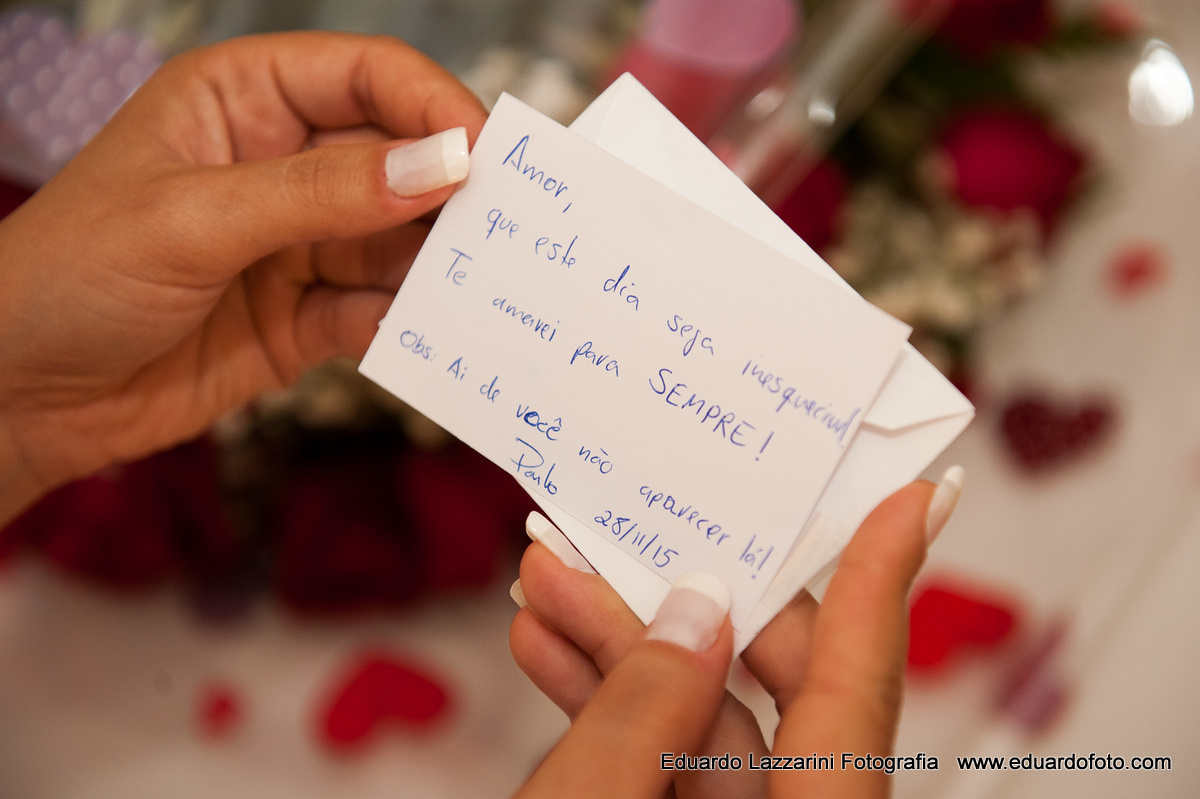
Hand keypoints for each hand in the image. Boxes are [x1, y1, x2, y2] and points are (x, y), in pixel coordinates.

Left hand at [0, 32, 486, 522]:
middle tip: (515, 227)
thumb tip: (439, 165)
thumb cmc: (67, 278)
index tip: (484, 154)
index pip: (365, 77)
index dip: (431, 105)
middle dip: (454, 191)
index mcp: (243, 101)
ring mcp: (300, 244)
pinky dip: (413, 323)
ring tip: (492, 288)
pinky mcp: (308, 318)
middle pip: (400, 161)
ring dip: (443, 265)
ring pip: (401, 241)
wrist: (20, 398)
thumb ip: (320, 194)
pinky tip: (440, 337)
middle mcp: (283, 166)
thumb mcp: (192, 220)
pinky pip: (381, 311)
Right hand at [512, 472, 962, 797]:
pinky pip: (659, 762)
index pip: (859, 690)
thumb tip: (693, 612)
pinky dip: (604, 713)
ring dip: (612, 650)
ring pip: (693, 719)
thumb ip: (645, 718)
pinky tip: (546, 653)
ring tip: (543, 587)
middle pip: (768, 684)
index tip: (910, 494)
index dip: (878, 584)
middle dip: (673, 606)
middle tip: (606, 542)